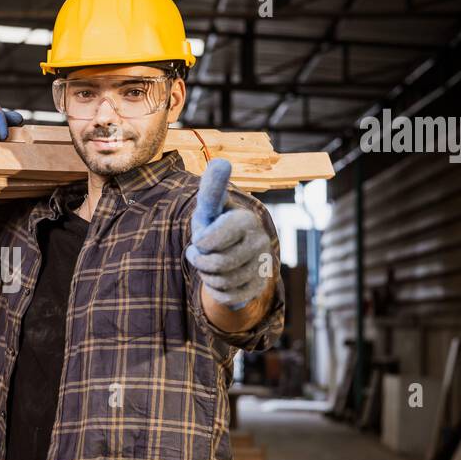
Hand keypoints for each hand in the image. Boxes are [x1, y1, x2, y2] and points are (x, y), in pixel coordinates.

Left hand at [185, 159, 272, 309]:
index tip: (200, 238)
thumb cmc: (215, 226)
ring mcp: (263, 264)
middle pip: (216, 263)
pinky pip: (228, 297)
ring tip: (210, 262)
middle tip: (197, 253)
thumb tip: (221, 162)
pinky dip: (217, 290)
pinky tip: (221, 278)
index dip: (203, 241)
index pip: (215, 237)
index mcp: (245, 219)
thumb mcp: (209, 209)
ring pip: (222, 281)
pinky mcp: (260, 286)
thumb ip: (211, 191)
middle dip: (199, 260)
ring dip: (207, 275)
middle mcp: (259, 240)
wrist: (233, 254)